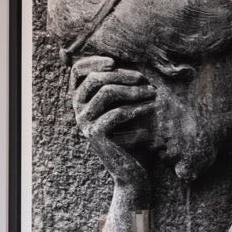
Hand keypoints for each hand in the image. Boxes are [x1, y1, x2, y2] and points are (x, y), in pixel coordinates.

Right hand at [68, 55, 154, 190]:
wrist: (131, 172)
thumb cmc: (131, 136)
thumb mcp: (125, 107)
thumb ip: (120, 86)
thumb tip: (127, 58)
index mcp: (80, 100)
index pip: (77, 71)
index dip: (94, 61)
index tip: (116, 61)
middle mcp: (77, 110)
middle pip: (95, 78)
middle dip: (123, 75)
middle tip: (145, 80)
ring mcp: (84, 123)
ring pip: (107, 93)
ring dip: (133, 90)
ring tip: (153, 94)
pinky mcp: (95, 135)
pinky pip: (117, 113)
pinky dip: (137, 108)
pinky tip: (151, 109)